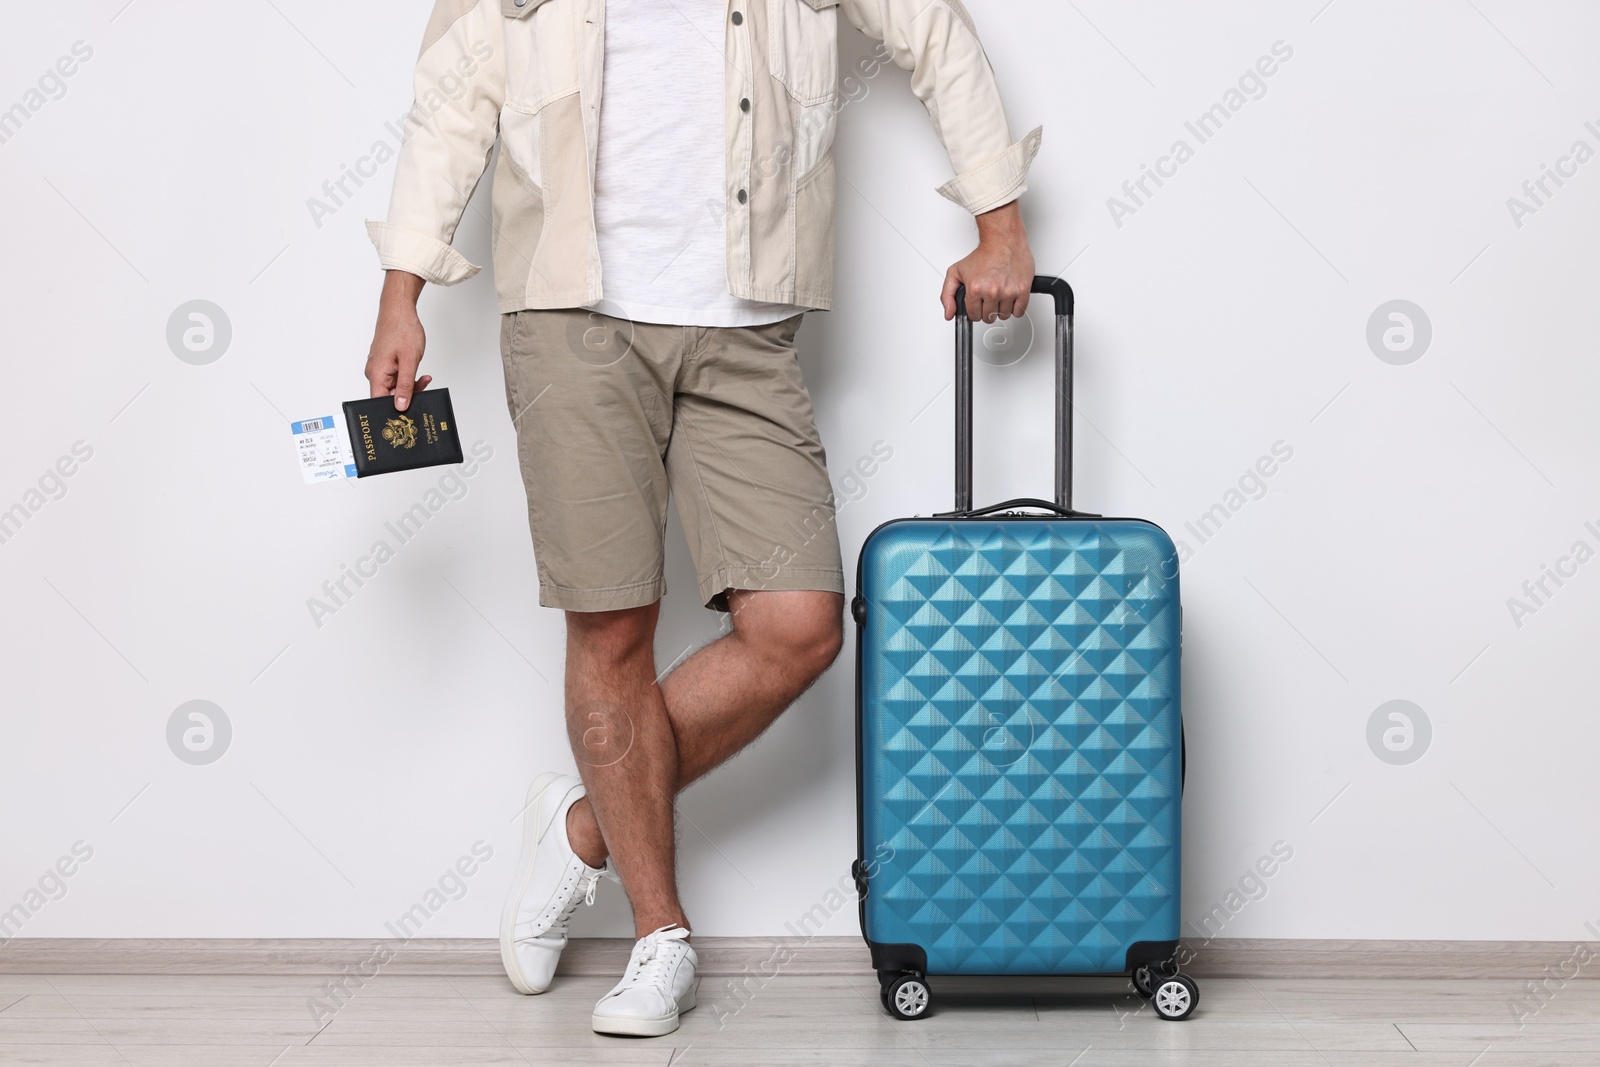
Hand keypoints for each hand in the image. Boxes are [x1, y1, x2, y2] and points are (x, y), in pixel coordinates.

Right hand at [365, 271, 430, 410]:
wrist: (399, 309)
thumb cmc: (402, 329)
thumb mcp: (409, 361)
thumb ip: (405, 386)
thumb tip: (400, 406)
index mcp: (376, 374)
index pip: (379, 402)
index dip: (393, 410)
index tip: (408, 410)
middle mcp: (374, 372)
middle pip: (389, 396)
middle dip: (408, 394)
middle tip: (423, 386)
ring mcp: (380, 367)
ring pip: (395, 387)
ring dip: (411, 385)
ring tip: (423, 377)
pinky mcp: (386, 363)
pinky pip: (397, 377)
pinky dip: (408, 377)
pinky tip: (419, 373)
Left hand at [941, 200, 1035, 323]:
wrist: (1003, 240)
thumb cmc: (983, 254)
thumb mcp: (955, 272)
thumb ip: (947, 295)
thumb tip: (949, 314)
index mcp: (975, 289)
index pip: (973, 316)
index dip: (974, 311)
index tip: (977, 304)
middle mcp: (992, 292)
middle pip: (989, 318)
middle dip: (987, 310)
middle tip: (988, 298)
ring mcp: (1008, 292)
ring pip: (1004, 316)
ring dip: (1001, 309)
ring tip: (999, 296)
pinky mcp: (1023, 290)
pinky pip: (1019, 312)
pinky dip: (1015, 308)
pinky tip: (1010, 298)